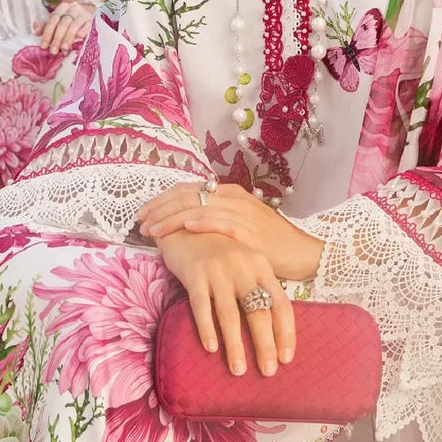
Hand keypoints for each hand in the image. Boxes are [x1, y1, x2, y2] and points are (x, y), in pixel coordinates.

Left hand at [34, 1, 93, 54]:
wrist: (89, 11)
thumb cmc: (69, 20)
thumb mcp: (57, 20)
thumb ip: (46, 26)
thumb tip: (36, 31)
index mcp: (62, 8)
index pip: (53, 20)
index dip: (47, 33)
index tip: (44, 46)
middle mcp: (73, 9)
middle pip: (63, 23)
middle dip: (57, 38)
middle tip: (54, 51)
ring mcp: (83, 14)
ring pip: (74, 24)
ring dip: (69, 37)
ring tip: (65, 49)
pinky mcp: (92, 19)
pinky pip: (88, 25)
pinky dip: (84, 30)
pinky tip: (80, 37)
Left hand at [138, 182, 323, 280]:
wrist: (301, 252)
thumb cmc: (269, 242)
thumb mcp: (241, 224)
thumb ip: (216, 220)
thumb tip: (185, 225)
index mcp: (230, 193)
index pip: (188, 189)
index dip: (162, 199)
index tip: (143, 213)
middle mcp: (234, 198)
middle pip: (188, 195)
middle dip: (160, 208)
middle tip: (140, 222)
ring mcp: (242, 212)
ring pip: (199, 207)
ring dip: (172, 218)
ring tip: (152, 230)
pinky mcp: (249, 230)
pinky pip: (220, 221)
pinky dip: (201, 221)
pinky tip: (185, 226)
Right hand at [156, 230, 293, 376]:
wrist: (188, 226)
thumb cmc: (221, 252)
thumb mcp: (246, 264)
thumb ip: (259, 288)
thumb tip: (272, 330)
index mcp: (261, 266)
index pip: (281, 303)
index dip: (286, 332)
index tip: (287, 358)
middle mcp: (243, 268)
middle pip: (258, 311)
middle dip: (265, 344)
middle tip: (268, 371)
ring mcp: (219, 270)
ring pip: (230, 314)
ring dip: (235, 345)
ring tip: (239, 370)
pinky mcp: (195, 274)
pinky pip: (201, 306)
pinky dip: (207, 329)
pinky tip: (211, 348)